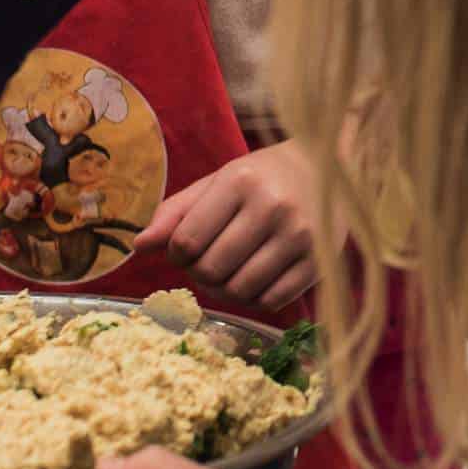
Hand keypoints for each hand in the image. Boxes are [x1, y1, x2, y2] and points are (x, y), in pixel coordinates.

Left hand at [138, 142, 321, 316]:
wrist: (329, 167)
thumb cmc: (262, 176)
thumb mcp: (217, 182)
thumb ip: (176, 212)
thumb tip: (139, 246)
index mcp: (240, 181)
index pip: (187, 241)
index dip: (176, 254)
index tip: (184, 248)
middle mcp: (272, 208)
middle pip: (211, 270)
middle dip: (199, 273)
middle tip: (205, 262)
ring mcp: (299, 237)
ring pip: (240, 291)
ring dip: (224, 291)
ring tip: (228, 272)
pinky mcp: (318, 263)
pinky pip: (271, 301)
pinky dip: (254, 299)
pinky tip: (254, 279)